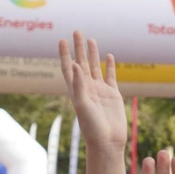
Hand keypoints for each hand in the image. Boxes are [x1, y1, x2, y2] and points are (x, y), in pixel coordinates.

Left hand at [59, 31, 126, 155]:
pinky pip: (111, 76)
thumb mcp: (83, 105)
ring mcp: (100, 91)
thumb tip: (75, 65)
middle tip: (76, 31)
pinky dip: (110, 66)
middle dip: (78, 48)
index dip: (64, 54)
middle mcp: (87, 88)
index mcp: (76, 90)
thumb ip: (79, 85)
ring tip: (91, 39)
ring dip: (93, 54)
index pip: (68, 68)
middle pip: (81, 63)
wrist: (107, 142)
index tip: (61, 40)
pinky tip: (109, 56)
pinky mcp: (113, 95)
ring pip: (95, 67)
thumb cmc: (91, 127)